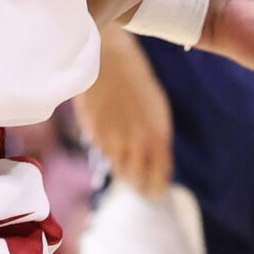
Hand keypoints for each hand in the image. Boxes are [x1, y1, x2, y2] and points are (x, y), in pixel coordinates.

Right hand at [74, 26, 172, 196]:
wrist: (107, 60)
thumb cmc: (137, 82)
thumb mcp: (156, 109)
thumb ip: (157, 138)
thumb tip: (155, 165)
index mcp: (158, 135)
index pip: (159, 176)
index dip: (157, 188)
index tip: (156, 193)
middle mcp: (135, 142)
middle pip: (135, 179)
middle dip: (138, 184)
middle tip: (140, 187)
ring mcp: (112, 140)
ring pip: (117, 167)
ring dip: (122, 166)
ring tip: (125, 157)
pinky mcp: (94, 135)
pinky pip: (103, 152)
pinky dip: (108, 150)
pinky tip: (110, 135)